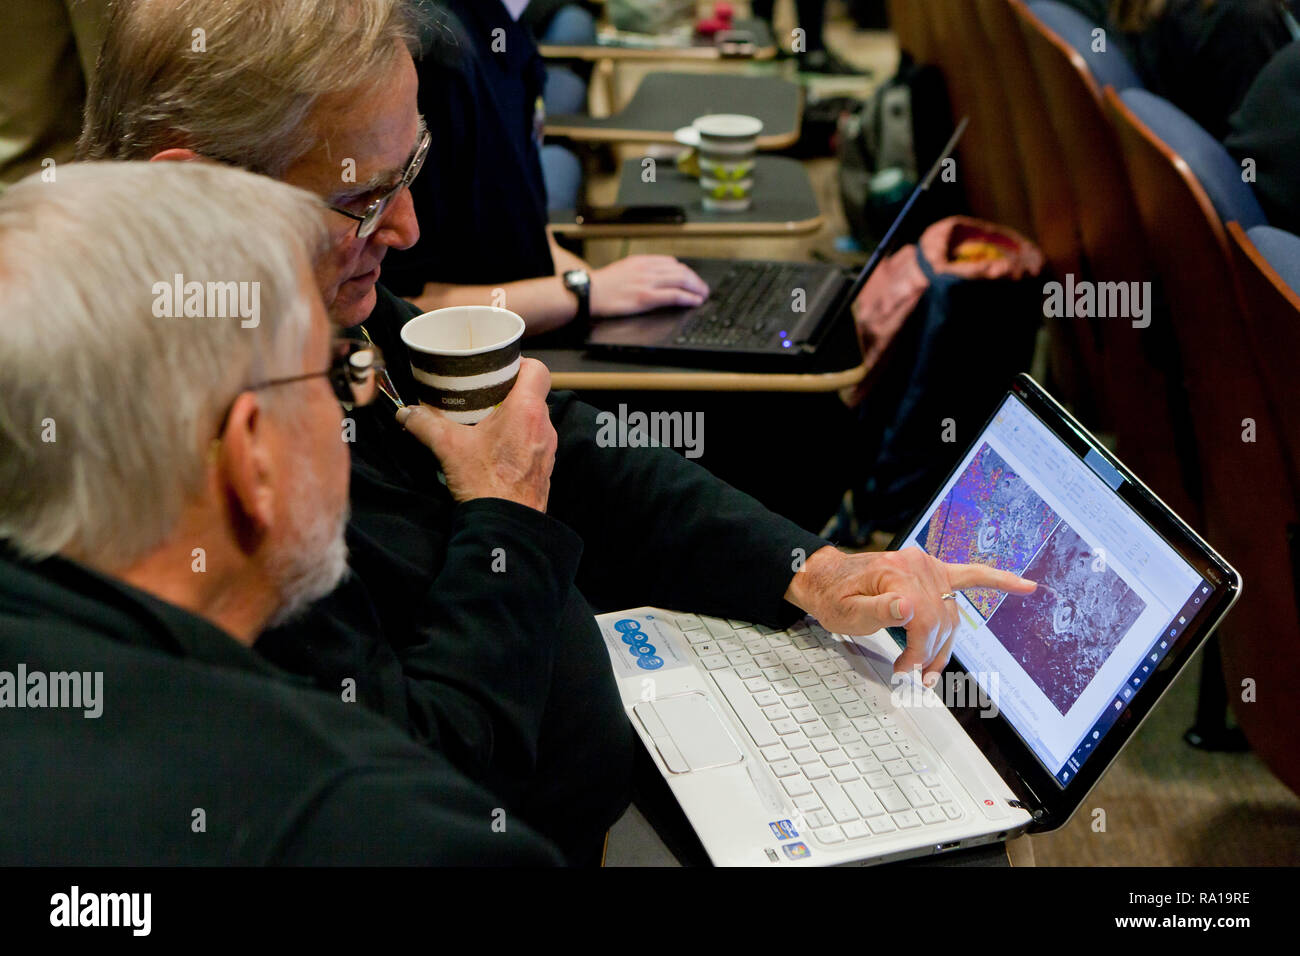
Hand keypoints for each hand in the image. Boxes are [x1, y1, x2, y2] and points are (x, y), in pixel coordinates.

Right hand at [394, 358, 556, 511]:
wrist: (505, 526)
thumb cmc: (485, 484)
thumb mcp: (448, 448)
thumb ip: (425, 424)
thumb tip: (407, 413)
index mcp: (526, 411)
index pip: (538, 370)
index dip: (522, 364)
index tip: (500, 369)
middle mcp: (543, 426)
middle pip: (534, 394)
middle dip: (510, 392)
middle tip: (484, 394)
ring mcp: (547, 449)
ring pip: (534, 420)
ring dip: (514, 417)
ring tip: (487, 422)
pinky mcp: (544, 468)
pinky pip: (534, 443)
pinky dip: (518, 440)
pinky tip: (496, 449)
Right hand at [589, 255, 708, 316]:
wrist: (588, 293)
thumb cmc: (601, 286)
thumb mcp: (622, 269)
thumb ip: (639, 270)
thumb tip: (654, 276)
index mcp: (641, 261)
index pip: (671, 262)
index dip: (685, 271)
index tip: (690, 278)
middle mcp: (646, 269)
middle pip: (680, 270)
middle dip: (695, 280)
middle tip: (702, 288)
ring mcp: (647, 282)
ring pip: (681, 281)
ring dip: (696, 288)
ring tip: (702, 295)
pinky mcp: (646, 297)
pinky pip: (674, 295)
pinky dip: (688, 298)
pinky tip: (694, 301)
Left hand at [784, 546, 1035, 683]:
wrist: (826, 579)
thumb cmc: (833, 596)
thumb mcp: (844, 611)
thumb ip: (876, 611)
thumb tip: (906, 608)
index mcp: (897, 574)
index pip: (925, 622)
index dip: (920, 653)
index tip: (907, 672)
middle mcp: (918, 566)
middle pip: (943, 620)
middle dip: (933, 654)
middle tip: (917, 678)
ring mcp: (928, 566)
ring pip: (953, 614)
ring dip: (947, 643)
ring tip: (930, 669)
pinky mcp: (933, 570)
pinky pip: (972, 575)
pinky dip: (998, 580)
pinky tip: (1026, 587)